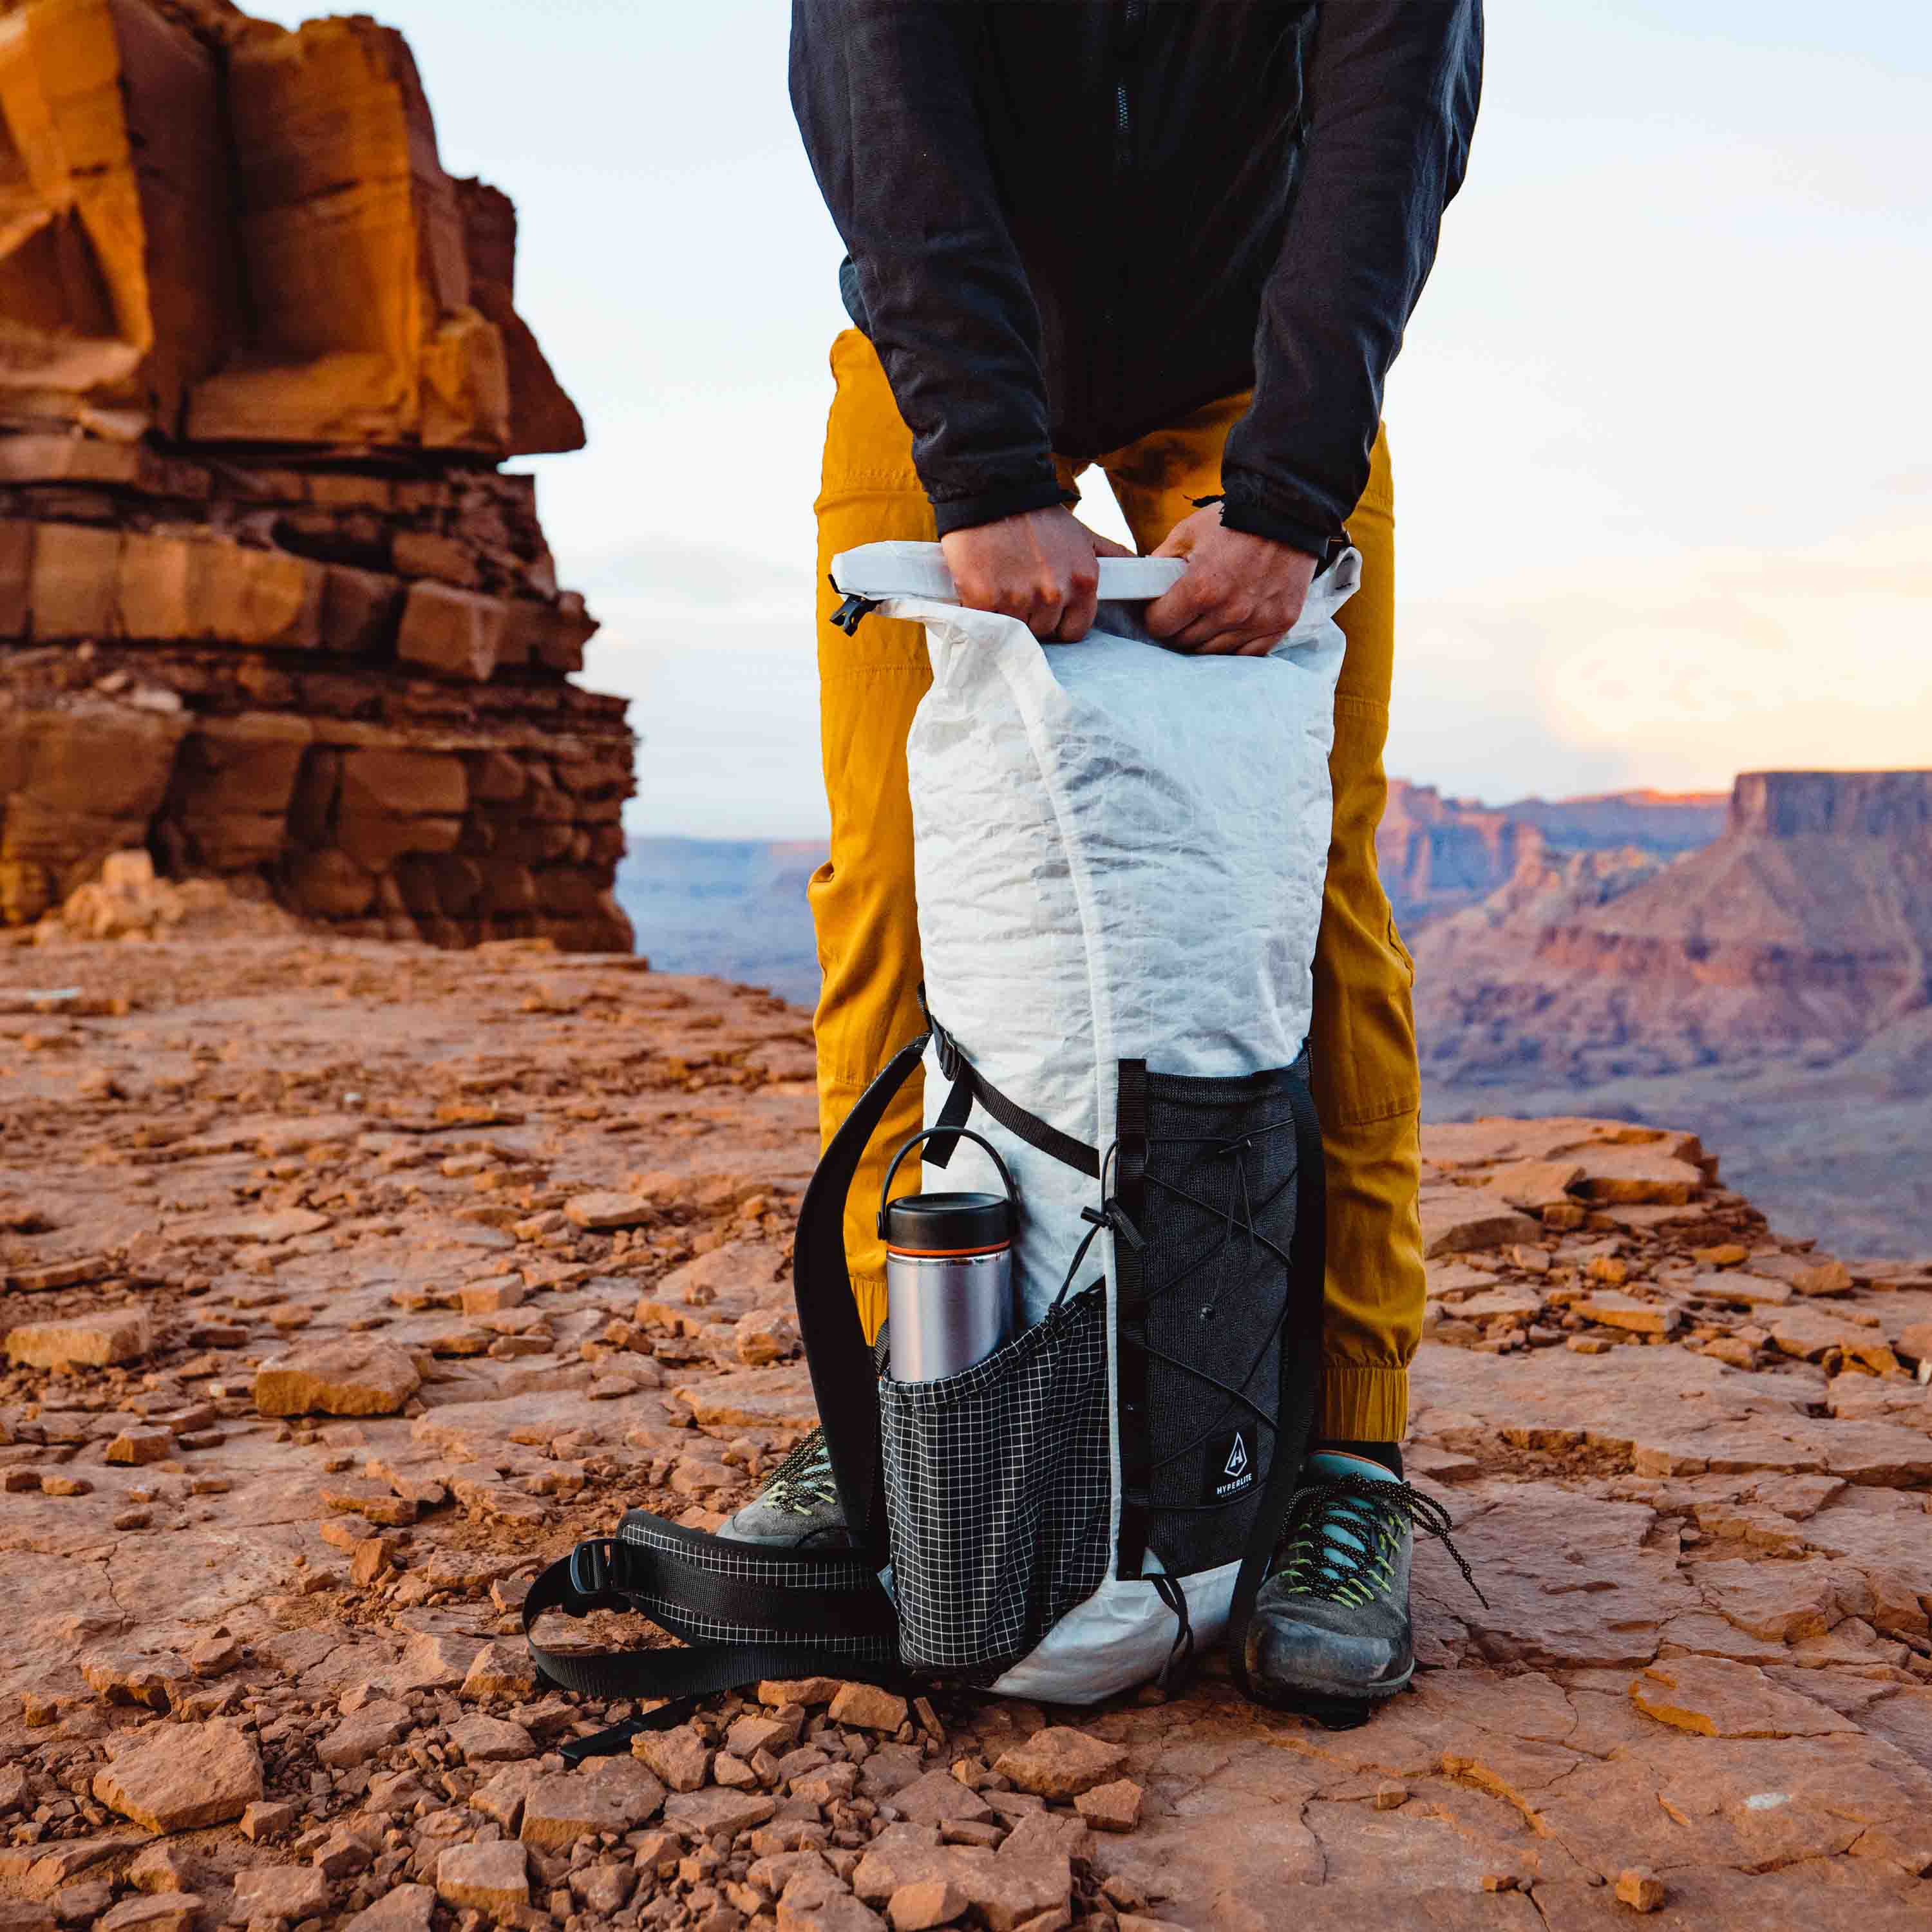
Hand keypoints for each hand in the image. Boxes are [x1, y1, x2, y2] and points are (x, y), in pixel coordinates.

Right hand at [941, 506, 1132, 641]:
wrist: (993, 490)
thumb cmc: (1037, 515)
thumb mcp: (1083, 534)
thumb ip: (1111, 556)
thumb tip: (1137, 568)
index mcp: (1082, 582)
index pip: (1074, 631)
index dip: (1060, 622)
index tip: (1047, 607)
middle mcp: (1054, 593)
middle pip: (1044, 631)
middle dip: (1032, 615)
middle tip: (1019, 585)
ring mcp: (1019, 598)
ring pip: (1016, 630)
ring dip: (1007, 614)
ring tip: (1001, 582)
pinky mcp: (985, 599)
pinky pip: (988, 623)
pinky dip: (982, 610)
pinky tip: (982, 586)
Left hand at [1144, 504, 1318, 656]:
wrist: (1287, 511)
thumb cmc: (1235, 519)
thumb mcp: (1187, 532)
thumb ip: (1161, 563)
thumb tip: (1145, 585)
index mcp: (1201, 589)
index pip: (1161, 626)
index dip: (1154, 616)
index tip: (1159, 609)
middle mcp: (1229, 612)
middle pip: (1185, 642)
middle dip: (1178, 628)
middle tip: (1182, 612)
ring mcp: (1257, 621)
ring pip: (1214, 652)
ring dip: (1205, 638)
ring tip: (1206, 618)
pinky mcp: (1280, 623)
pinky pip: (1248, 654)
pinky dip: (1234, 645)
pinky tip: (1229, 629)